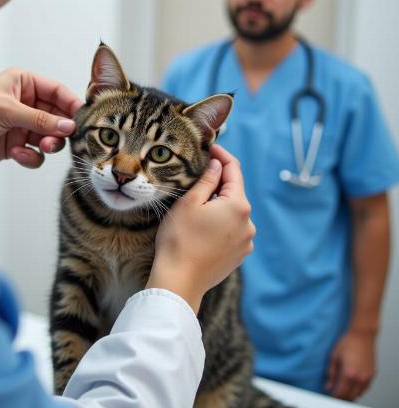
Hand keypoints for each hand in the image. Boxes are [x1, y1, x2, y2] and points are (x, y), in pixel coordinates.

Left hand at [0, 68, 83, 176]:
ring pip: (49, 137)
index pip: (57, 91)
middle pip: (57, 116)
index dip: (71, 104)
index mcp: (24, 83)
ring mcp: (21, 125)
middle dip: (59, 130)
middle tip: (60, 140)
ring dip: (47, 144)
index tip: (83, 119)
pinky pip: (35, 153)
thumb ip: (40, 120)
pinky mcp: (15, 145)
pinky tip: (17, 155)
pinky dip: (31, 156)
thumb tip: (70, 127)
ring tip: (41, 148)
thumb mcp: (7, 111)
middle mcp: (26, 102)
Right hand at [146, 145, 254, 312]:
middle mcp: (248, 223)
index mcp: (238, 205)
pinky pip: (232, 230)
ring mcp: (246, 241)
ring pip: (233, 212)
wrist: (179, 281)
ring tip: (196, 205)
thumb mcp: (189, 203)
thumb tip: (216, 165)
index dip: (221, 156)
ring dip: (218, 204)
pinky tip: (202, 227)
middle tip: (197, 175)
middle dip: (218, 182)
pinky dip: (220, 223)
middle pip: (234, 192)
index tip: (209, 147)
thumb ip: (206, 180)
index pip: (233, 170)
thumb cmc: (179, 239)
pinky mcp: (239, 255)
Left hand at [325, 329, 375, 399]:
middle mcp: (360, 378)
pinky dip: (358, 390)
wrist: (362, 335)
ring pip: (359, 393)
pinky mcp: (372, 374)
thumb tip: (328, 386)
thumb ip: (330, 373)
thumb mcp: (334, 356)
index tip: (330, 394)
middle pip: (351, 395)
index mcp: (349, 374)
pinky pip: (365, 388)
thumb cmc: (347, 342)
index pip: (341, 393)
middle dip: (342, 397)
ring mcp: (368, 377)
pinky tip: (352, 387)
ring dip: (351, 394)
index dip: (335, 396)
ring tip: (343, 391)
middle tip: (335, 393)